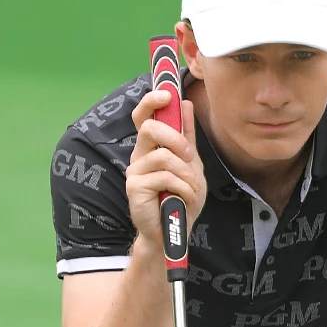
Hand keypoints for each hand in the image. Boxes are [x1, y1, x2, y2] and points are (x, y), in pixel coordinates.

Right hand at [126, 90, 207, 249]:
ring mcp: (135, 171)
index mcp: (151, 147)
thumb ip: (187, 137)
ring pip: (163, 156)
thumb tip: (185, 104)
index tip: (167, 94)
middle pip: (149, 128)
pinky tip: (184, 197)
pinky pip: (164, 177)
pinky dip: (182, 187)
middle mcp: (139, 155)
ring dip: (185, 172)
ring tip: (192, 188)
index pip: (143, 116)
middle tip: (189, 155)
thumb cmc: (181, 198)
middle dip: (175, 138)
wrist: (175, 232)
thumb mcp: (191, 164)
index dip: (151, 101)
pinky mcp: (134, 188)